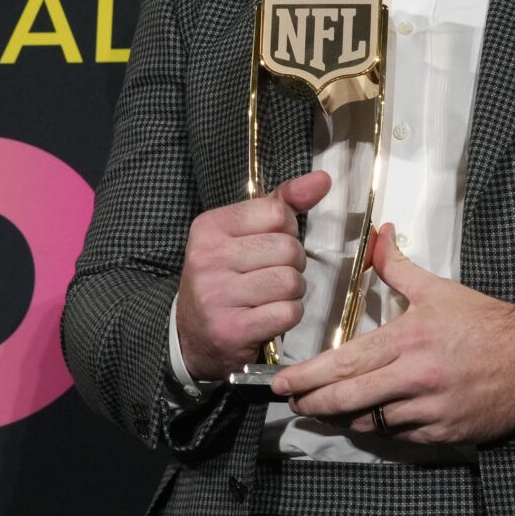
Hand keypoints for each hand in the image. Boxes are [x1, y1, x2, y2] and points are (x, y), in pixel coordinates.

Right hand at [175, 170, 329, 381]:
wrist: (192, 335)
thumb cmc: (226, 278)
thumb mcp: (243, 235)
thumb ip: (282, 204)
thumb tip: (322, 180)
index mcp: (210, 227)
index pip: (278, 213)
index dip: (287, 231)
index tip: (268, 245)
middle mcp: (208, 258)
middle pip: (288, 248)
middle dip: (292, 264)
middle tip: (271, 275)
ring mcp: (217, 295)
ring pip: (291, 281)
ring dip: (292, 292)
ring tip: (271, 296)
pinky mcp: (231, 329)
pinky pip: (288, 312)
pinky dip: (289, 315)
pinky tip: (269, 316)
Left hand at [272, 224, 514, 444]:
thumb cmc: (487, 324)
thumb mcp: (439, 289)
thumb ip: (398, 267)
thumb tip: (378, 235)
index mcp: (409, 339)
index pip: (345, 363)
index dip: (308, 376)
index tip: (283, 382)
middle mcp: (416, 377)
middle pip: (349, 399)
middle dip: (314, 403)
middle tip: (292, 402)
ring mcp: (430, 410)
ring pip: (371, 421)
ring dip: (345, 417)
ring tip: (327, 409)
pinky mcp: (444, 432)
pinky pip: (400, 436)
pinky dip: (382, 427)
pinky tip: (371, 418)